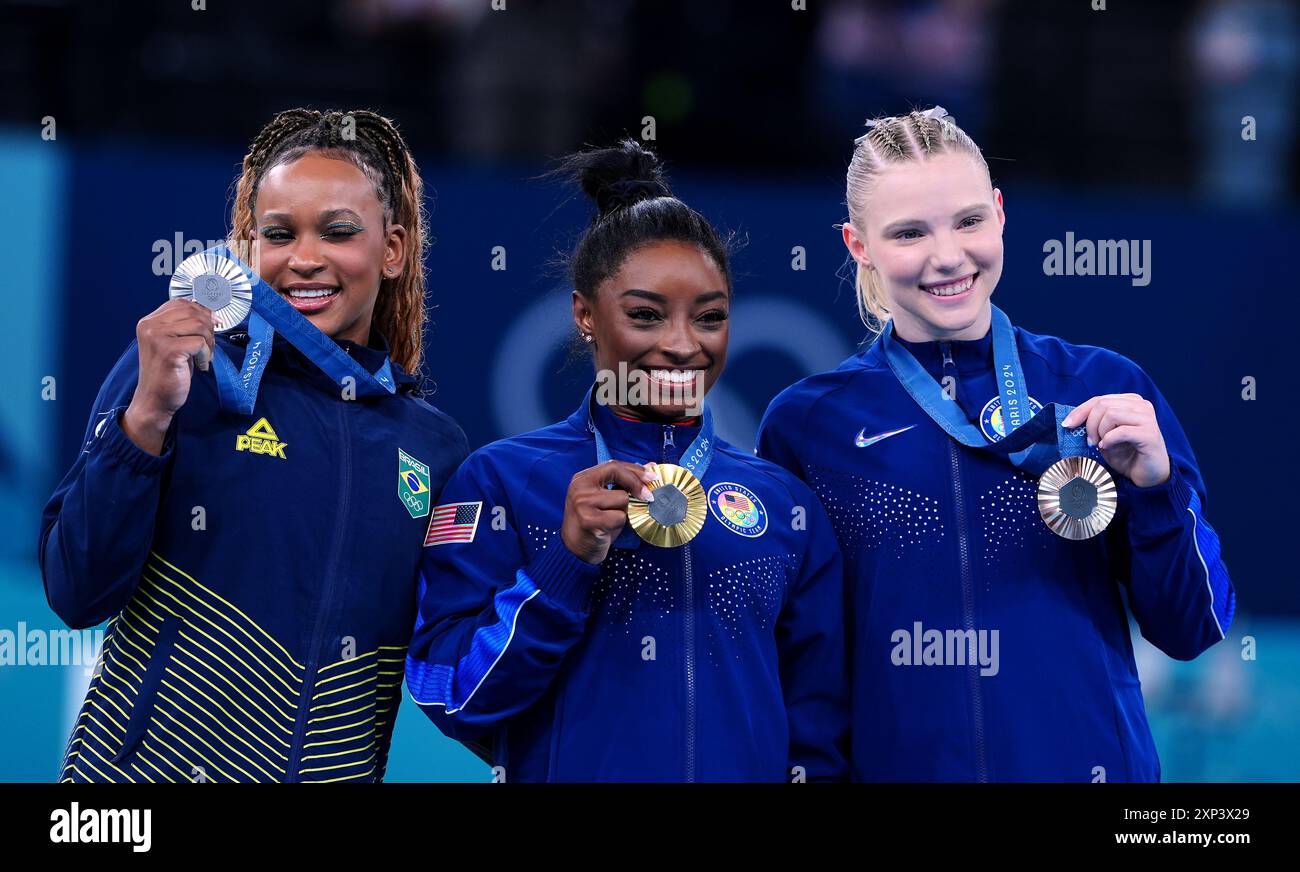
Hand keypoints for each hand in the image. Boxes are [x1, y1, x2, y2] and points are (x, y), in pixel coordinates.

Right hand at [122, 299, 216, 454]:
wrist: (155, 399)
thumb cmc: (168, 372)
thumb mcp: (174, 342)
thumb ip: (185, 325)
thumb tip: (211, 313)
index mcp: (149, 321)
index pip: (181, 303)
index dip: (201, 311)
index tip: (212, 324)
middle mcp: (150, 326)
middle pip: (193, 312)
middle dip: (208, 328)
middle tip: (209, 346)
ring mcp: (157, 337)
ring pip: (199, 325)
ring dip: (209, 342)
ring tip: (205, 356)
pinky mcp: (169, 351)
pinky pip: (200, 343)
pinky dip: (206, 355)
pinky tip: (200, 365)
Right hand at [561, 461, 658, 563]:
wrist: (577, 549)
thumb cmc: (595, 522)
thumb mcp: (609, 499)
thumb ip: (625, 482)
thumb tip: (650, 466)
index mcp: (583, 478)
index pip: (613, 465)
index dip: (635, 470)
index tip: (652, 477)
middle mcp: (580, 487)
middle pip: (617, 473)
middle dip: (636, 484)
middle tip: (649, 496)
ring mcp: (582, 503)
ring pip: (622, 498)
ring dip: (624, 510)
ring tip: (612, 519)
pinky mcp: (588, 520)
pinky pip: (619, 516)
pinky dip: (620, 524)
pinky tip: (608, 529)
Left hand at [1061, 394, 1169, 487]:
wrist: (1148, 476)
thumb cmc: (1127, 455)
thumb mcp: (1104, 436)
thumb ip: (1094, 423)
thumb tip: (1072, 419)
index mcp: (1131, 402)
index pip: (1099, 399)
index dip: (1080, 411)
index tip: (1067, 425)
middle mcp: (1141, 406)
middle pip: (1103, 404)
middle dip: (1090, 424)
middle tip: (1091, 442)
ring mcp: (1148, 418)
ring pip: (1111, 414)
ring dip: (1100, 432)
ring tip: (1101, 445)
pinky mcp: (1150, 433)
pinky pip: (1121, 431)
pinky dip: (1109, 440)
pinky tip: (1107, 447)